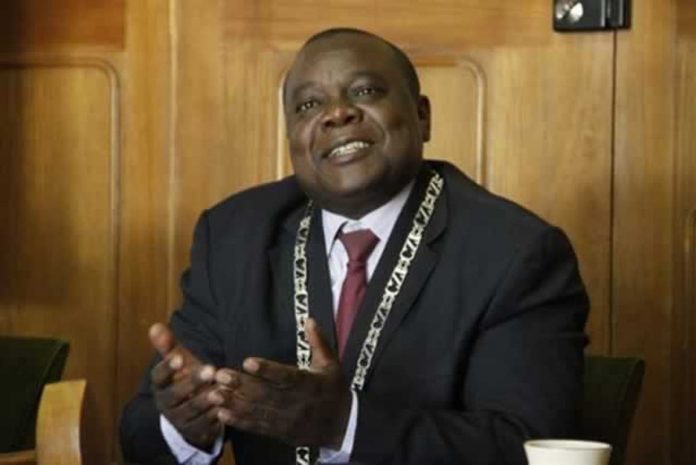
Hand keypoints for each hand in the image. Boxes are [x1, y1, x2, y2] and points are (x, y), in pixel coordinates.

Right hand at [149, 322, 224, 449]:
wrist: (192, 412)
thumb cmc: (186, 379)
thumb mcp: (179, 362)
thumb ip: (169, 346)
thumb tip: (156, 325)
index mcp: (160, 385)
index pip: (158, 377)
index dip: (167, 368)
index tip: (179, 358)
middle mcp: (166, 403)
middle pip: (174, 395)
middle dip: (192, 383)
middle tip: (211, 370)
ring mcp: (178, 420)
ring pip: (190, 411)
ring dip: (205, 401)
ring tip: (220, 390)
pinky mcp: (193, 432)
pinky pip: (203, 425)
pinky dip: (214, 417)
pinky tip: (226, 407)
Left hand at [214, 318, 350, 448]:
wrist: (343, 425)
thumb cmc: (334, 389)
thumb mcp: (331, 364)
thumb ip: (319, 342)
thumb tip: (310, 319)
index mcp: (311, 384)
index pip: (287, 377)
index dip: (268, 370)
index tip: (248, 362)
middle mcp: (298, 403)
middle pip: (267, 394)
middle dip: (242, 385)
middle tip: (220, 375)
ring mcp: (288, 420)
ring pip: (259, 411)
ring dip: (235, 403)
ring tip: (214, 393)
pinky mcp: (281, 432)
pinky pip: (258, 427)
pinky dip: (240, 422)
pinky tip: (222, 414)